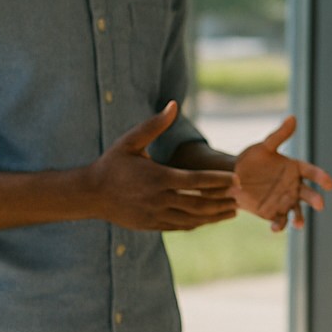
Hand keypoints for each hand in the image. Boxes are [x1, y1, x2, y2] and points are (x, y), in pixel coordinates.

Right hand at [85, 103, 238, 230]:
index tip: (236, 179)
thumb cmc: (112, 163)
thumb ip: (154, 125)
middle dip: (222, 201)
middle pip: (199, 203)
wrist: (91, 194)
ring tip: (232, 212)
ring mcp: (156, 215)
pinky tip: (209, 220)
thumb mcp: (131, 141)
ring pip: (192, 219)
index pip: (196, 180)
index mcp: (158, 177)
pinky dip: (198, 224)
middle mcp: (159, 199)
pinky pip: (180, 227)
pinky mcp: (152, 225)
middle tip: (241, 198)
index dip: (218, 180)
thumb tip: (173, 104)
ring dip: (214, 216)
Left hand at [233, 115, 331, 230]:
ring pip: (297, 211)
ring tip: (298, 223)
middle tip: (320, 204)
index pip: (312, 172)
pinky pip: (279, 220)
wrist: (234, 177)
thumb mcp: (264, 147)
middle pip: (308, 193)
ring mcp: (285, 201)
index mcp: (295, 169)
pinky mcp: (273, 213)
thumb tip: (292, 118)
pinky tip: (275, 228)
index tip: (330, 184)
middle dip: (315, 199)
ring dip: (299, 218)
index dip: (321, 177)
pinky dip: (279, 225)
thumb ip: (279, 136)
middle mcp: (294, 186)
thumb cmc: (251, 160)